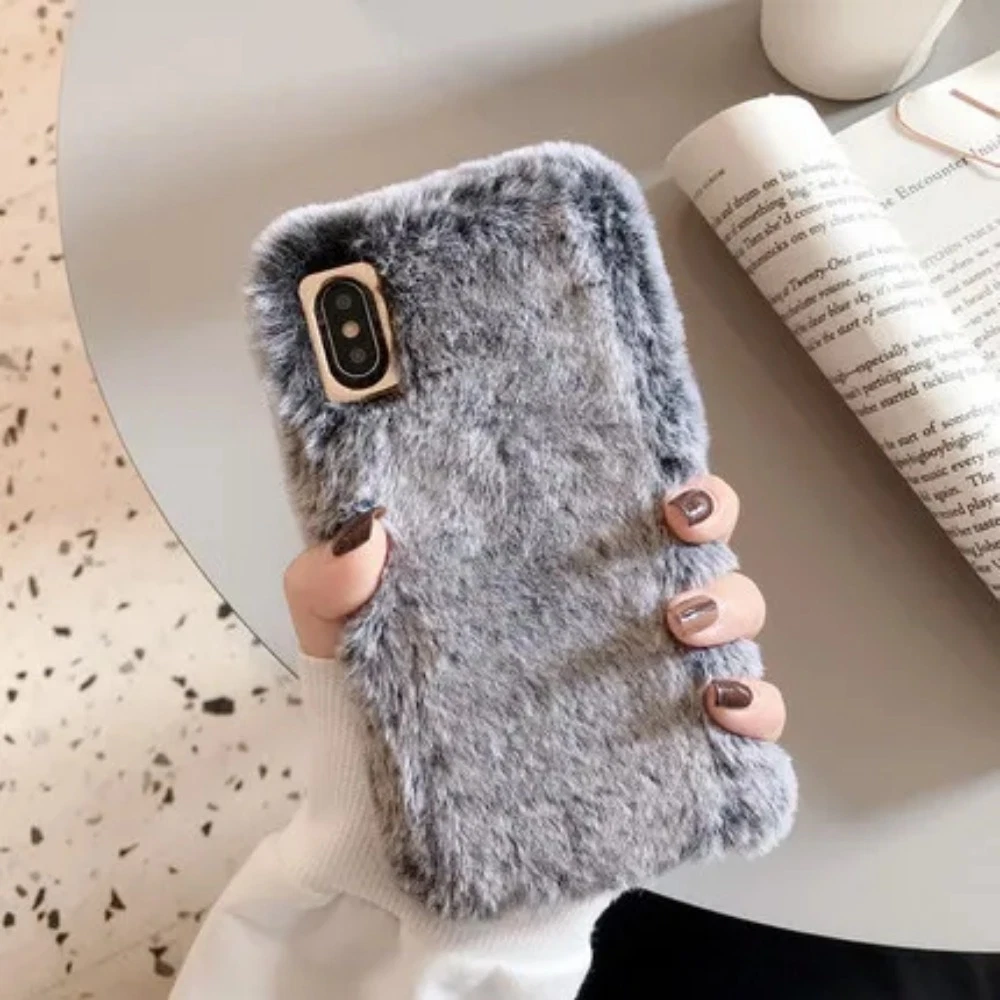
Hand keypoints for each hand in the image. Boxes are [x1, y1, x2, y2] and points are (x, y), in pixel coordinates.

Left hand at [283, 475, 785, 740]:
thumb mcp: (343, 647)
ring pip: (732, 632)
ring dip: (735, 619)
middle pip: (701, 563)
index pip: (634, 514)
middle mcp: (609, 623)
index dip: (676, 493)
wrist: (398, 857)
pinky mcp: (660, 759)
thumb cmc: (375, 735)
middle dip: (711, 550)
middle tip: (680, 561)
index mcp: (550, 580)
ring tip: (689, 637)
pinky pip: (740, 731)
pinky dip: (754, 714)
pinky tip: (722, 711)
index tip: (669, 495)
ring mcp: (640, 687)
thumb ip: (334, 586)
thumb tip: (363, 529)